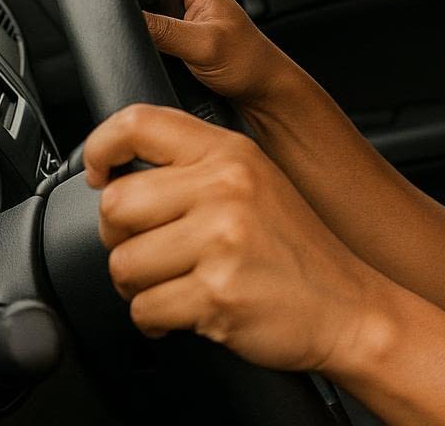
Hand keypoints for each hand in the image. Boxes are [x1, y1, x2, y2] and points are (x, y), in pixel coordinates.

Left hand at [86, 104, 387, 373]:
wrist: (347, 306)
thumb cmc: (297, 251)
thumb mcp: (257, 183)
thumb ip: (196, 169)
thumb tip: (116, 175)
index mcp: (232, 154)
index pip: (139, 124)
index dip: (100, 147)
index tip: (98, 173)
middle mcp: (227, 188)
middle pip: (116, 204)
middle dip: (121, 239)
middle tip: (154, 252)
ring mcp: (222, 240)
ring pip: (122, 263)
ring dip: (139, 286)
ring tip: (179, 283)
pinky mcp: (216, 292)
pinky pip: (143, 309)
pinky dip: (158, 320)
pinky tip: (192, 309)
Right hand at [144, 0, 306, 109]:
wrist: (263, 92)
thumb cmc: (249, 63)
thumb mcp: (202, 44)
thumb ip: (164, 30)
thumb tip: (128, 18)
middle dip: (129, 3)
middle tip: (121, 23)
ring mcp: (179, 21)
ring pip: (143, 14)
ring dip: (136, 26)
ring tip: (136, 40)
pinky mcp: (175, 42)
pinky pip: (149, 35)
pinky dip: (142, 42)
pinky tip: (142, 53)